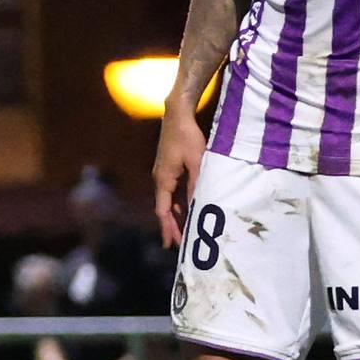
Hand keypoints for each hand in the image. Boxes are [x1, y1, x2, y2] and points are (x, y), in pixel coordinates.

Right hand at [152, 104, 205, 248]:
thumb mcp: (197, 162)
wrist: (176, 115)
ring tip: (183, 231)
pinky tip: (185, 209)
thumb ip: (197, 184)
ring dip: (174, 216)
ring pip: (168, 201)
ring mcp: (163, 173)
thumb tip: (199, 204)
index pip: (163, 210)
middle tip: (178, 245)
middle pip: (163, 208)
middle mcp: (160, 178)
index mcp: (163, 179)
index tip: (173, 244)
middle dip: (170, 226)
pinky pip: (171, 191)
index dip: (169, 228)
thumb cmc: (187, 137)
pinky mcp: (168, 168)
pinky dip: (177, 203)